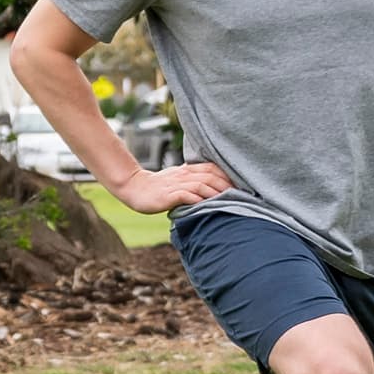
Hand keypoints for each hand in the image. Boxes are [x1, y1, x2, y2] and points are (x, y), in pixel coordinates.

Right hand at [107, 159, 234, 214]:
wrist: (134, 188)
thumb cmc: (158, 186)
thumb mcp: (177, 178)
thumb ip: (193, 179)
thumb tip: (213, 186)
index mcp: (186, 169)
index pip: (212, 168)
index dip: (227, 176)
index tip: (238, 186)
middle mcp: (183, 175)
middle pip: (210, 176)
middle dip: (226, 186)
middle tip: (238, 196)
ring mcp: (176, 184)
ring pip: (201, 185)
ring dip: (216, 193)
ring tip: (227, 201)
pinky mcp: (168, 195)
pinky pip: (187, 195)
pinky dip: (198, 200)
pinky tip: (206, 206)